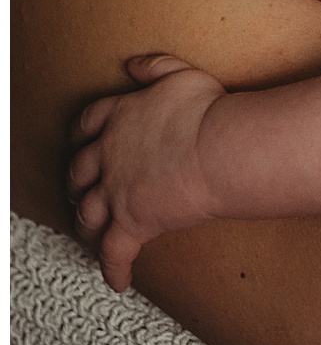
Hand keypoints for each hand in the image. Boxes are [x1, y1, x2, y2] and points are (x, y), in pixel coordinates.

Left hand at [67, 53, 227, 292]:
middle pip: (80, 172)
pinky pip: (114, 252)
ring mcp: (117, 191)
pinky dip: (113, 268)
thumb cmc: (207, 112)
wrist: (218, 150)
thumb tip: (132, 65)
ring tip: (90, 234)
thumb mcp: (181, 74)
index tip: (77, 142)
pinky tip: (118, 280)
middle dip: (77, 182)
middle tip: (80, 190)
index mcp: (119, 117)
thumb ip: (154, 67)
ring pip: (88, 214)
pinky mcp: (132, 223)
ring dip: (86, 225)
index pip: (87, 124)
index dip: (80, 135)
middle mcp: (109, 155)